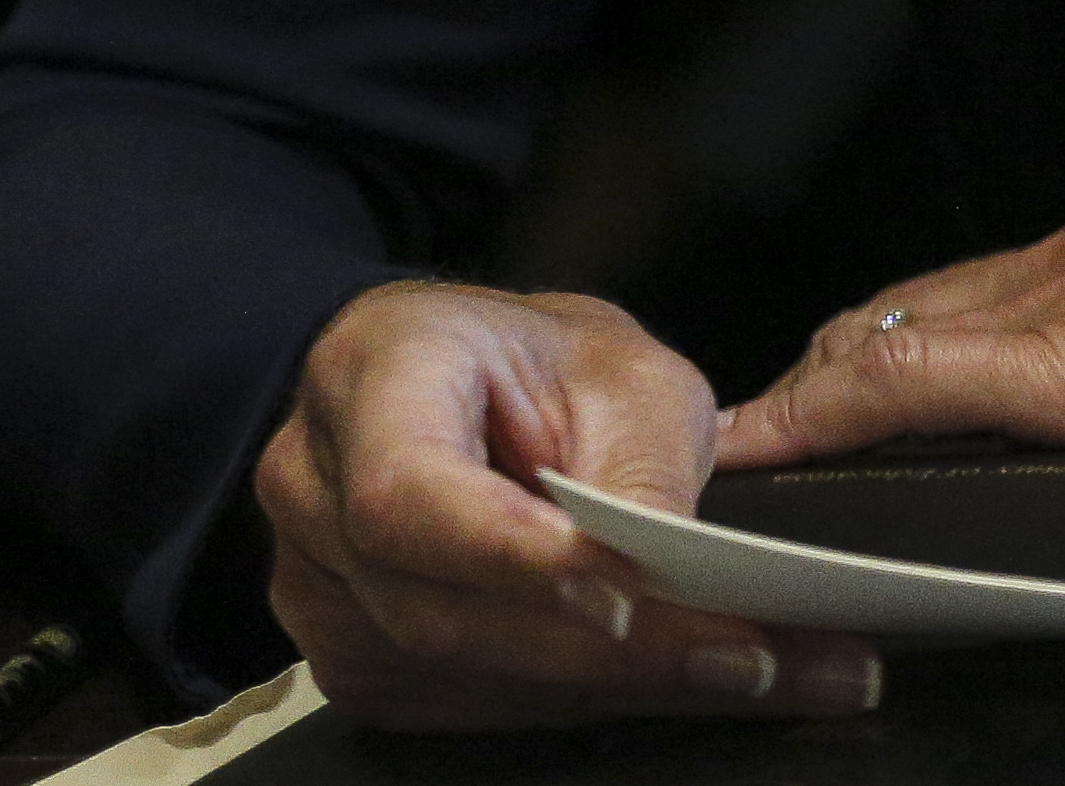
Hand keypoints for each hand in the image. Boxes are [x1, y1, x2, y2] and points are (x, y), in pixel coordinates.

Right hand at [255, 281, 879, 730]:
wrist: (466, 382)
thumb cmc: (536, 361)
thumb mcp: (621, 370)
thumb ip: (638, 465)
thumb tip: (667, 577)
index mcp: (373, 376)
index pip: (408, 491)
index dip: (511, 555)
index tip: (623, 591)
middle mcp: (314, 487)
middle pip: (439, 609)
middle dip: (606, 649)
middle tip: (749, 657)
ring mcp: (318, 583)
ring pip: (456, 672)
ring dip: (606, 686)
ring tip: (743, 670)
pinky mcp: (351, 654)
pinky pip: (458, 703)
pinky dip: (569, 699)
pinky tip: (659, 678)